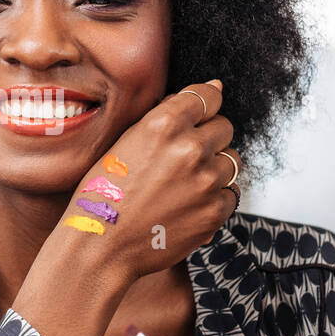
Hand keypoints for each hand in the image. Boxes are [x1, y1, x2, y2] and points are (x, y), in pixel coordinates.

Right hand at [58, 79, 241, 280]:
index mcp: (164, 124)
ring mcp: (206, 181)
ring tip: (184, 183)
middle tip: (183, 158)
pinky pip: (231, 193)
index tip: (201, 114)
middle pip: (224, 127)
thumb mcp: (126, 141)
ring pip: (232, 160)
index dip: (206, 104)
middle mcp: (190, 149)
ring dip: (214, 167)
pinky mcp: (215, 211)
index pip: (209, 96)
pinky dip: (215, 197)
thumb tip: (211, 89)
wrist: (102, 246)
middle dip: (209, 137)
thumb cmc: (106, 194)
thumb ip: (167, 114)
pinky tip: (187, 204)